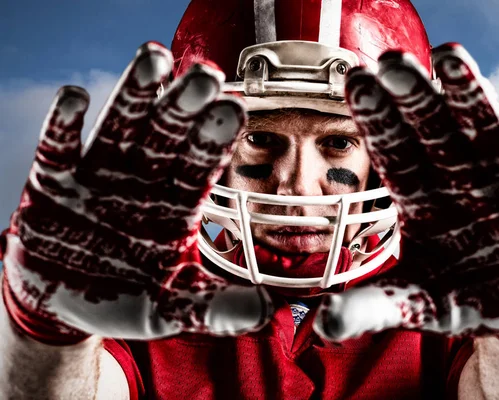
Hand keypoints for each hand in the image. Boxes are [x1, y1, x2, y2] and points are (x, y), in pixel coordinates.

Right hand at [1, 42, 271, 340]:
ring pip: (120, 126)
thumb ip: (216, 308)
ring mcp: (98, 176)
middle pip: (168, 134)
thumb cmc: (127, 299)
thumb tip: (267, 310)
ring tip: (152, 59)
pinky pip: (58, 148)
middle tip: (205, 77)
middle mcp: (144, 179)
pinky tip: (76, 98)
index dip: (216, 139)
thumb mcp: (174, 309)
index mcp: (176, 203)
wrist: (65, 303)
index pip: (201, 164)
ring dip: (135, 94)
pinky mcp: (53, 182)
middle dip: (185, 106)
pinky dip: (64, 125)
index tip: (235, 112)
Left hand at [314, 43, 498, 340]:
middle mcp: (451, 174)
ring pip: (478, 123)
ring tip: (450, 59)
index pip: (391, 150)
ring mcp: (497, 170)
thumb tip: (321, 326)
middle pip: (428, 126)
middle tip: (391, 61)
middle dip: (411, 93)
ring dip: (466, 91)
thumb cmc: (461, 296)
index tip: (354, 83)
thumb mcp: (414, 305)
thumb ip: (370, 309)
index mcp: (416, 196)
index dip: (374, 118)